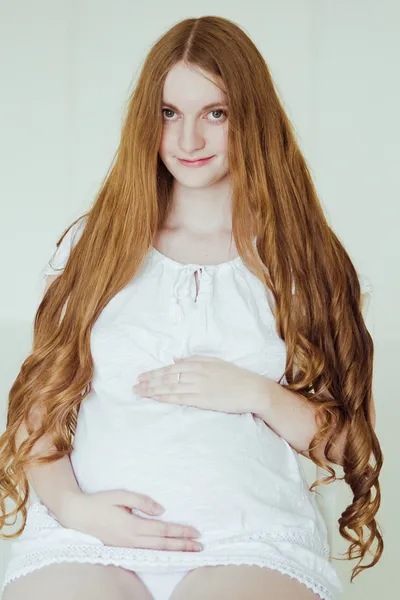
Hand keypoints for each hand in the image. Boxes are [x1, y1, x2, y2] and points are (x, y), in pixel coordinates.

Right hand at [58, 490, 202, 551]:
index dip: (180, 532)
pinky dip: (161, 553)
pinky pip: (146, 553)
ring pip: (155, 551)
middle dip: (182, 546)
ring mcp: (127, 546)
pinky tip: (168, 553)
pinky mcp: (123, 548)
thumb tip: (162, 510)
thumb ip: (142, 501)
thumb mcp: (120, 496)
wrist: (77, 515)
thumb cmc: (99, 502)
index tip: (195, 532)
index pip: (162, 531)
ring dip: (174, 551)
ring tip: (190, 552)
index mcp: (132, 526)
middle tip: (200, 547)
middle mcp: (131, 540)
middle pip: (162, 544)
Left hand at [132, 355, 266, 414]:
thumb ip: (195, 360)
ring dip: (152, 389)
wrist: (252, 390)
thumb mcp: (215, 362)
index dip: (155, 372)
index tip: (142, 376)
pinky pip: (179, 398)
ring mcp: (198, 387)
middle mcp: (196, 374)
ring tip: (139, 392)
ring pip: (169, 387)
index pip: (171, 368)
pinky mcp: (202, 400)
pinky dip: (164, 397)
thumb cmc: (236, 376)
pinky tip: (155, 398)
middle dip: (149, 381)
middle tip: (135, 384)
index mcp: (199, 364)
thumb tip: (176, 360)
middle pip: (166, 377)